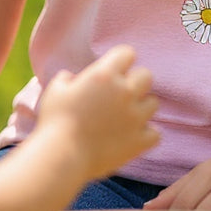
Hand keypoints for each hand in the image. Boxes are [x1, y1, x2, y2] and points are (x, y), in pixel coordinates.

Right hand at [38, 45, 158, 181]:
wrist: (61, 157)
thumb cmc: (54, 122)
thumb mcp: (55, 91)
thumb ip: (66, 78)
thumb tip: (71, 78)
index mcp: (105, 75)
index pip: (127, 53)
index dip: (121, 61)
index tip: (115, 70)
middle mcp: (124, 91)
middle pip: (146, 75)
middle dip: (136, 82)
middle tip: (122, 94)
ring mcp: (134, 116)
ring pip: (153, 103)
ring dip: (142, 107)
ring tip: (128, 117)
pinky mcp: (138, 141)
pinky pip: (156, 133)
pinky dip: (147, 135)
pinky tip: (134, 136)